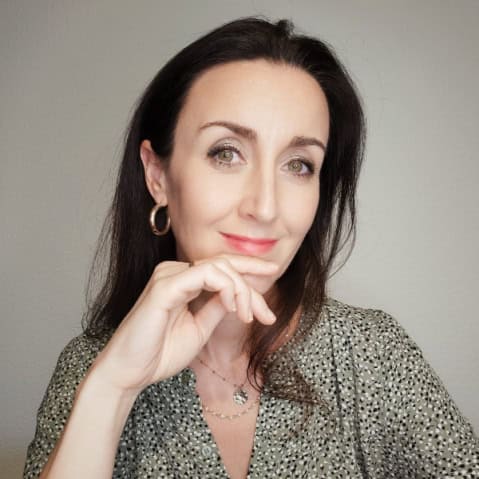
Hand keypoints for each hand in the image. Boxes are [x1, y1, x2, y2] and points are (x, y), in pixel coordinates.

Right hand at [88, 255, 278, 395]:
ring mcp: (169, 276)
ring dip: (242, 290)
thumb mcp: (200, 328)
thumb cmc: (160, 353)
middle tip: (267, 315)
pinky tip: (236, 309)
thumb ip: (217, 308)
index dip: (250, 269)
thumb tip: (238, 295)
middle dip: (252, 286)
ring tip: (250, 317)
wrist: (129, 373)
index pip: (222, 267)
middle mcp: (175, 272)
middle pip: (225, 265)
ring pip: (219, 267)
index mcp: (182, 280)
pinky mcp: (165, 286)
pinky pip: (205, 275)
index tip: (274, 275)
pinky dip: (227, 289)